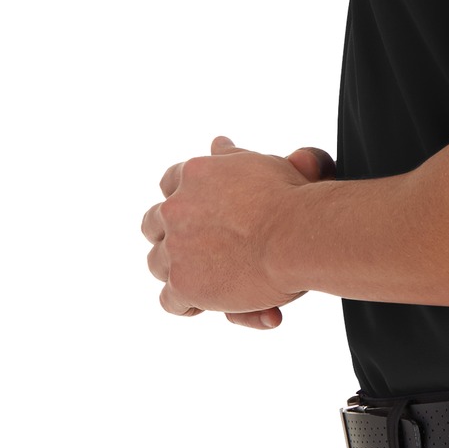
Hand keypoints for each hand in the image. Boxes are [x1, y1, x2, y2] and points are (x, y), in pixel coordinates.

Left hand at [141, 135, 336, 327]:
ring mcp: (176, 247)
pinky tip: (205, 304)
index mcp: (194, 174)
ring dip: (177, 270)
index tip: (202, 212)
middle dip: (171, 235)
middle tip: (200, 248)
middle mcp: (176, 208)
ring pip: (157, 263)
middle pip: (153, 224)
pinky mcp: (183, 284)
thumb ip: (232, 158)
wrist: (295, 234)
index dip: (185, 200)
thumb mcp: (259, 164)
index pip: (171, 183)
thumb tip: (217, 143)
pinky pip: (169, 300)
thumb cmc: (287, 198)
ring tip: (207, 279)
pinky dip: (186, 304)